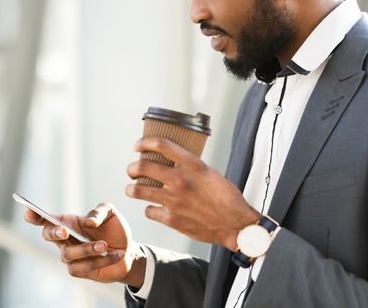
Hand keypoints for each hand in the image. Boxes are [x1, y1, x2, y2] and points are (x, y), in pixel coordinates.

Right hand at [25, 202, 145, 287]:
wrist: (128, 251)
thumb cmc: (114, 229)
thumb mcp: (110, 213)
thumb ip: (99, 212)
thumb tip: (87, 223)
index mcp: (67, 221)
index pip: (46, 218)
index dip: (34, 215)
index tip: (29, 211)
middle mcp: (64, 239)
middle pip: (48, 235)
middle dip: (54, 233)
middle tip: (65, 231)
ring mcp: (69, 256)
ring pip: (68, 254)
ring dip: (87, 249)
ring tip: (104, 245)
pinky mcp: (78, 270)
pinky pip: (84, 267)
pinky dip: (102, 260)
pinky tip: (116, 254)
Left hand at [126, 137, 261, 250]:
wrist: (235, 225)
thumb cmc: (227, 199)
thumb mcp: (211, 174)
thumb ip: (192, 168)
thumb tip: (176, 164)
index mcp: (192, 165)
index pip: (161, 145)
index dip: (144, 143)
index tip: (138, 146)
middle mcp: (180, 180)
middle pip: (142, 167)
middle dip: (132, 168)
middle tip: (132, 170)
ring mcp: (173, 200)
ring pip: (138, 190)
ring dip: (131, 189)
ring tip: (131, 189)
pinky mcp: (171, 219)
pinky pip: (149, 211)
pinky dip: (150, 210)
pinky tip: (153, 209)